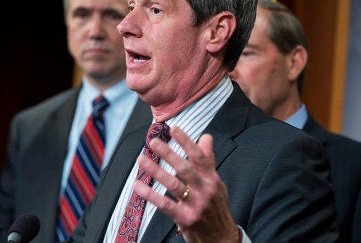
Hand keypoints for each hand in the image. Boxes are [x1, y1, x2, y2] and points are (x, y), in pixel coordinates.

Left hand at [134, 127, 241, 241]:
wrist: (222, 239)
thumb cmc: (216, 208)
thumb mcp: (216, 183)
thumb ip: (208, 160)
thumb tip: (206, 137)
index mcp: (212, 179)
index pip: (200, 157)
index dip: (187, 142)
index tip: (174, 129)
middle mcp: (205, 190)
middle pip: (185, 168)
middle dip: (168, 153)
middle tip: (153, 142)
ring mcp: (195, 205)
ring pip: (173, 184)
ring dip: (156, 170)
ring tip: (141, 159)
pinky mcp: (185, 219)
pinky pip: (164, 205)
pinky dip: (150, 195)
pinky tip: (138, 185)